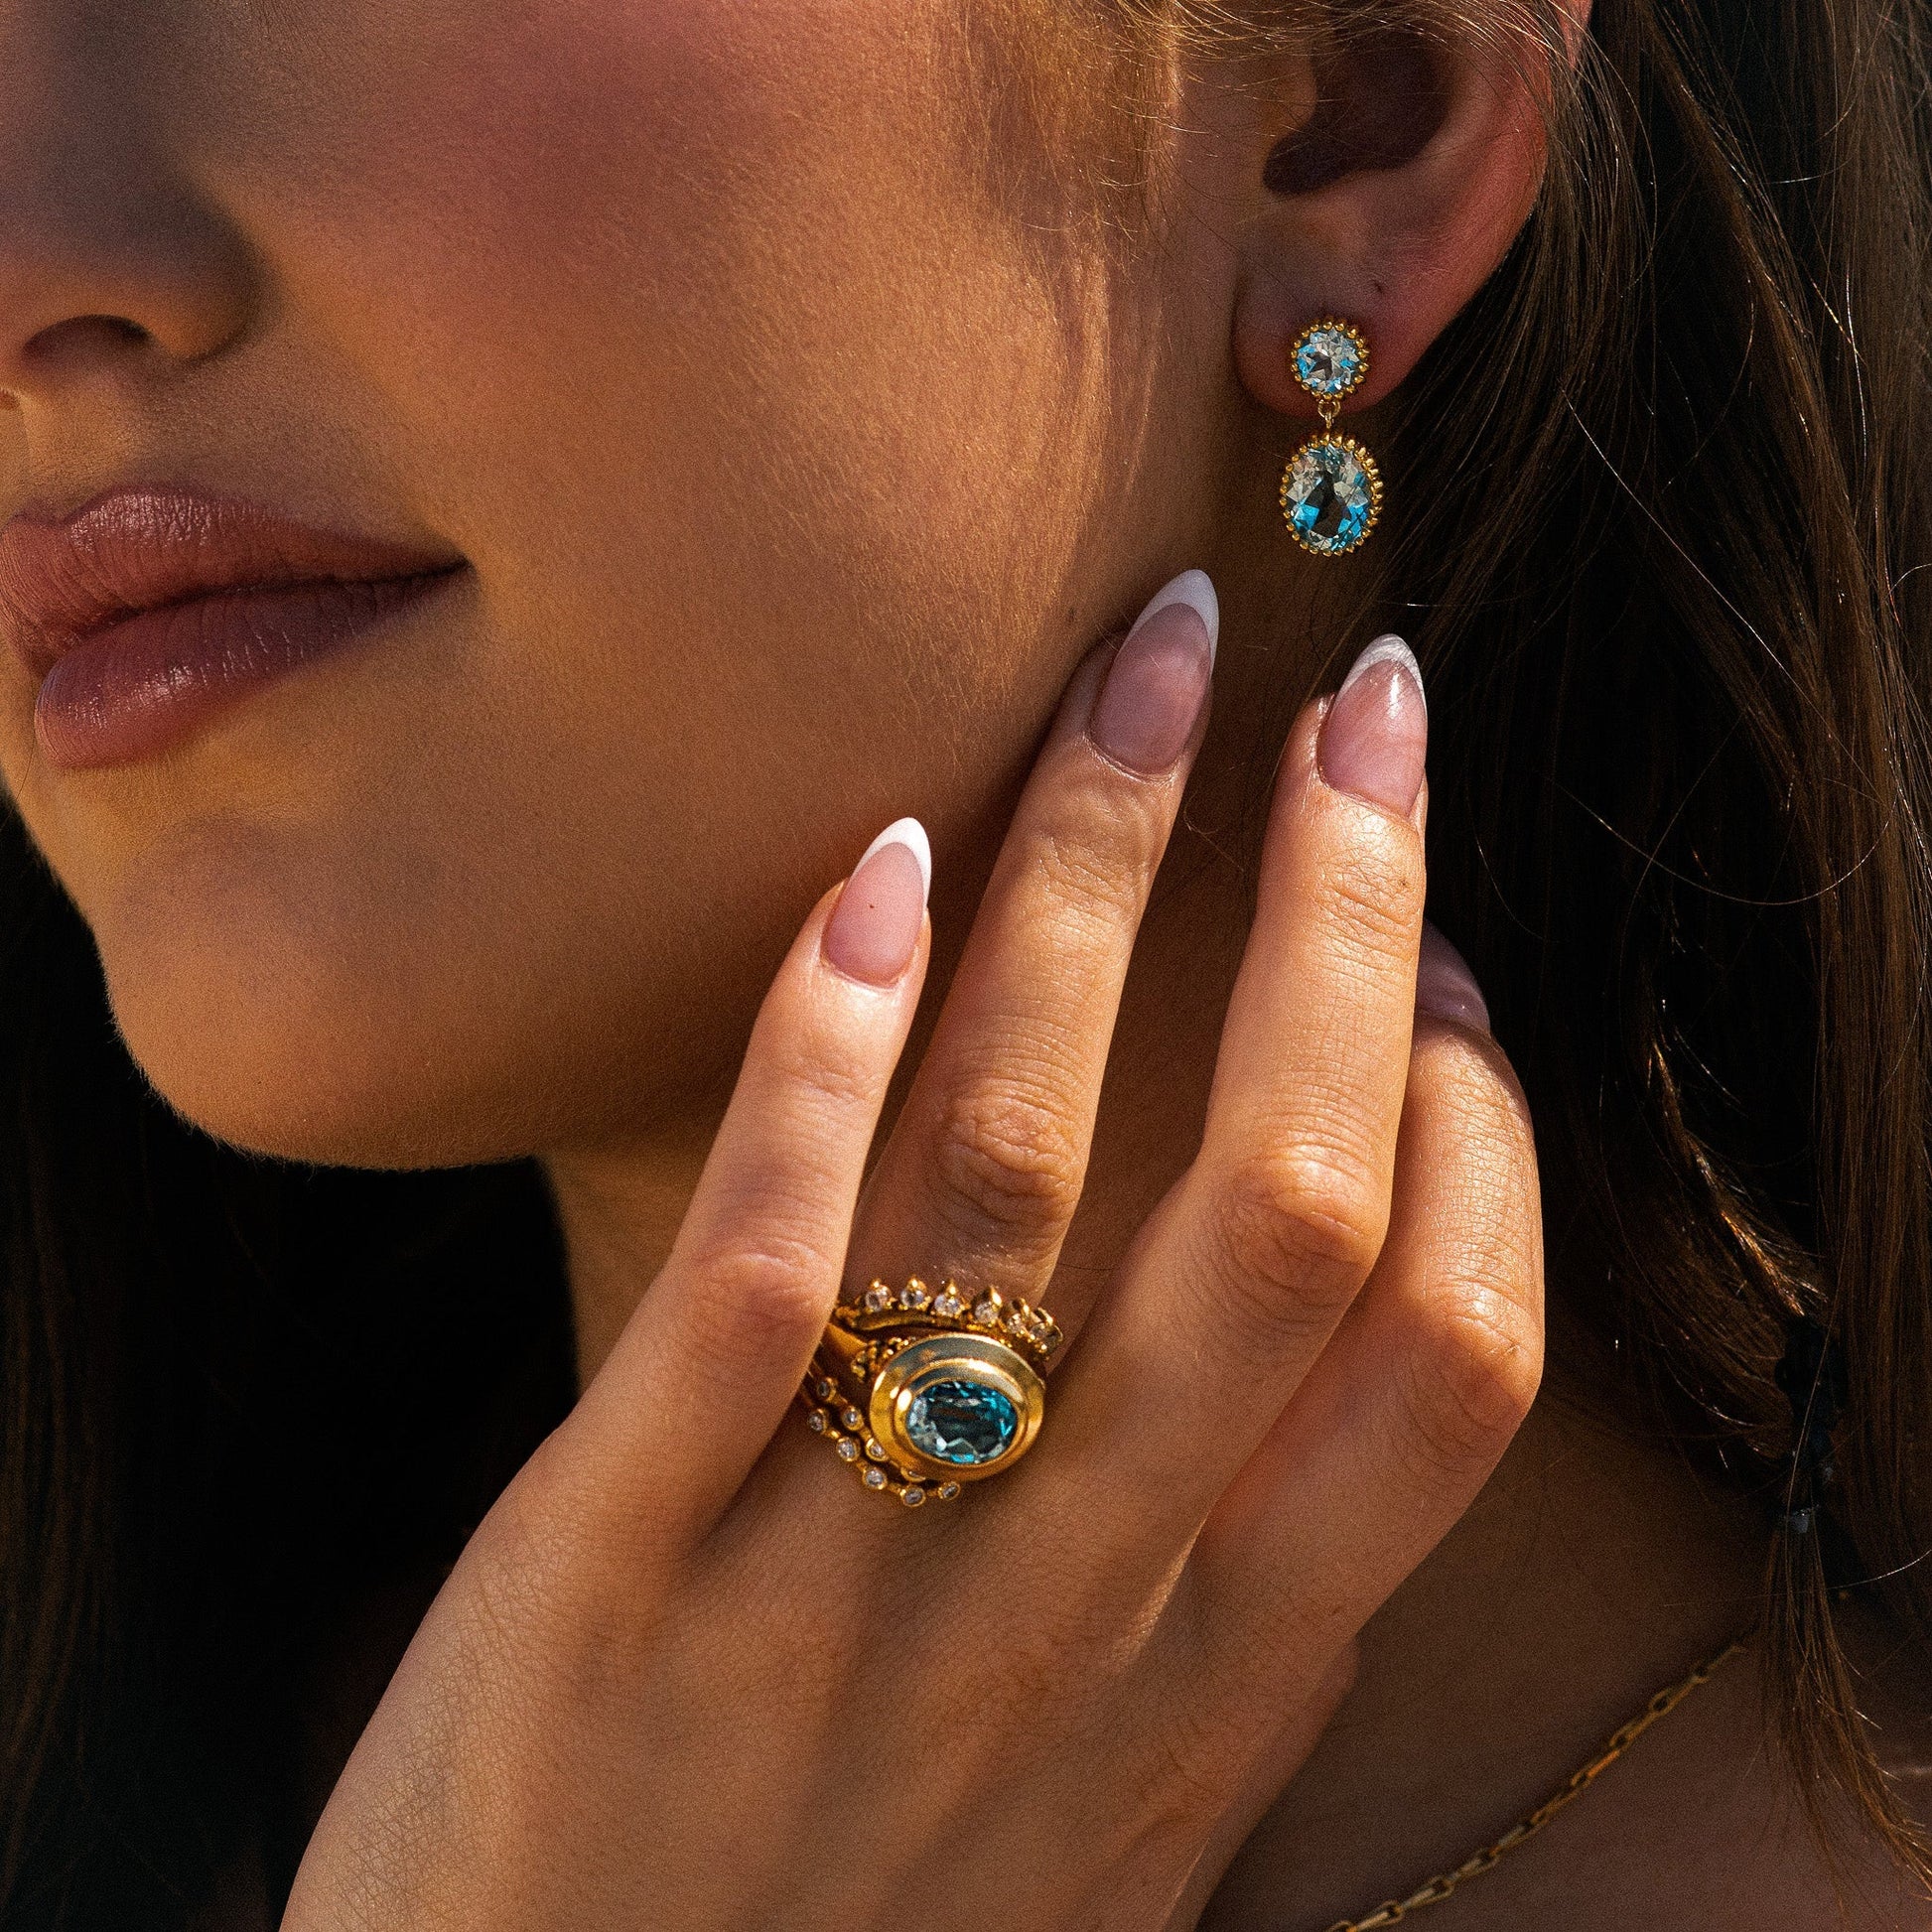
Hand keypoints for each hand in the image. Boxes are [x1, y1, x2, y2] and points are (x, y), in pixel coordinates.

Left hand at [284, 577, 1542, 1931]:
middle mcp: (1065, 1632)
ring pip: (1018, 1183)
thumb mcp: (1097, 1838)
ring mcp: (837, 1598)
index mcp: (1211, 1696)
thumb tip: (1317, 1367)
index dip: (1478, 1136)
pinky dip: (825, 1055)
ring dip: (1098, 891)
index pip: (1443, 1369)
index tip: (1437, 975)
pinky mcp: (611, 1578)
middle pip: (1278, 1210)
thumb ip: (1217, 1627)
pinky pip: (753, 1277)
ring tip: (1140, 684)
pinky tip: (877, 870)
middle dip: (1347, 916)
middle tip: (1367, 702)